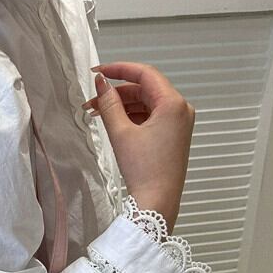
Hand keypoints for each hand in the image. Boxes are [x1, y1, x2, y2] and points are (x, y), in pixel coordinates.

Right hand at [82, 62, 195, 232]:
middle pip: (145, 89)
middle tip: (91, 103)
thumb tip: (101, 82)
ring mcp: (179, 123)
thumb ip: (109, 104)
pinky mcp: (174, 136)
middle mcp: (180, 109)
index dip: (119, 69)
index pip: (145, 74)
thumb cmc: (143, 170)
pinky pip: (151, 117)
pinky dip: (132, 118)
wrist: (158, 203)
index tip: (97, 72)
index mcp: (173, 103)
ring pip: (147, 104)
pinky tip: (114, 124)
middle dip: (117, 94)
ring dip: (122, 106)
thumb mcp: (121, 133)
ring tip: (97, 115)